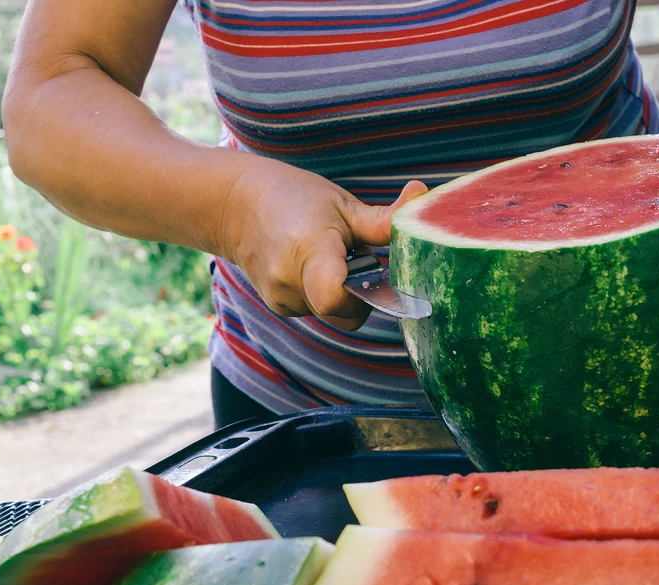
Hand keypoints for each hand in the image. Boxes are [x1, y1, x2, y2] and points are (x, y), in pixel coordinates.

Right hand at [220, 156, 426, 330]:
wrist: (235, 205)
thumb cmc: (294, 198)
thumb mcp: (341, 204)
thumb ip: (383, 218)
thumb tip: (423, 194)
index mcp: (308, 251)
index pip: (335, 299)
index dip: (362, 296)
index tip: (372, 271)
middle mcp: (289, 281)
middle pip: (344, 314)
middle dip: (361, 294)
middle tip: (356, 259)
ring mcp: (280, 298)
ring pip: (332, 314)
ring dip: (343, 294)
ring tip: (331, 258)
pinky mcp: (278, 306)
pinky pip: (316, 310)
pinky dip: (324, 294)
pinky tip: (314, 266)